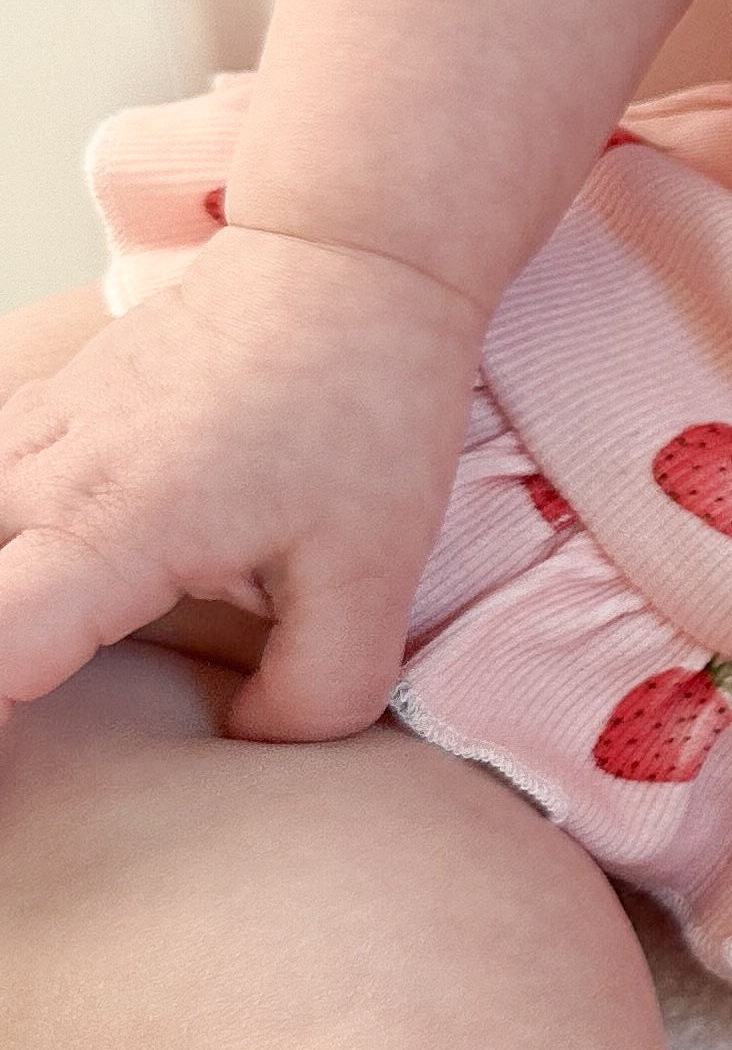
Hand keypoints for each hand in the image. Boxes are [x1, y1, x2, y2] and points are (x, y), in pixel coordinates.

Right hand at [0, 227, 483, 737]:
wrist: (348, 263)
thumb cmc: (365, 409)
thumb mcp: (376, 573)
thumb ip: (315, 694)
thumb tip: (250, 743)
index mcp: (114, 528)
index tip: (13, 785)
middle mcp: (44, 480)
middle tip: (33, 728)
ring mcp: (28, 436)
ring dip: (3, 604)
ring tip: (37, 663)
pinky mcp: (38, 413)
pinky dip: (3, 546)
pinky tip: (37, 577)